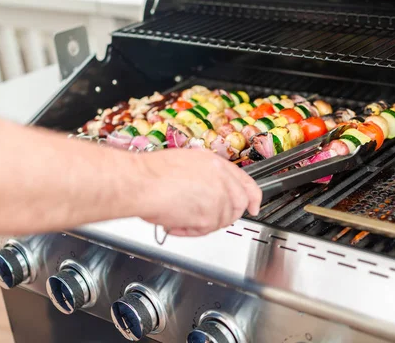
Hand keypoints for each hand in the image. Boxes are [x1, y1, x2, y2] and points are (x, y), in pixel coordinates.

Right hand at [133, 149, 261, 236]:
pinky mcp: (209, 215)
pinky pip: (204, 230)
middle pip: (238, 204)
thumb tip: (206, 190)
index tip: (253, 206)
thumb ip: (204, 176)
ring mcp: (218, 197)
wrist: (140, 182)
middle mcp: (221, 179)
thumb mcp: (186, 163)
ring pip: (220, 220)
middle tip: (206, 219)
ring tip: (179, 216)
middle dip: (225, 215)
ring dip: (200, 223)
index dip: (252, 197)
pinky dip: (188, 231)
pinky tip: (174, 222)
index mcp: (215, 163)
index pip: (245, 182)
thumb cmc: (151, 173)